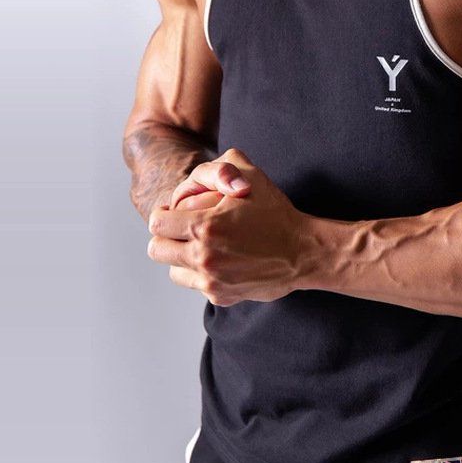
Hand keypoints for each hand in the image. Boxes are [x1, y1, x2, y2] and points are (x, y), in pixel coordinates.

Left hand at [147, 149, 307, 305]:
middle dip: (167, 237)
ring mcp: (211, 280)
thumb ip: (223, 165)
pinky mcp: (221, 296)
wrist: (303, 252)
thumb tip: (200, 173)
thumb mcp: (252, 177)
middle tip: (185, 230)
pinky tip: (222, 262)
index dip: (164, 214)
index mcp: (204, 227)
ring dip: (183, 258)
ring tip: (203, 247)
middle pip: (157, 249)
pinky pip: (196, 285)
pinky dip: (203, 275)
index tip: (175, 213)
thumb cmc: (277, 213)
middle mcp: (203, 256)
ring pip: (173, 270)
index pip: (157, 223)